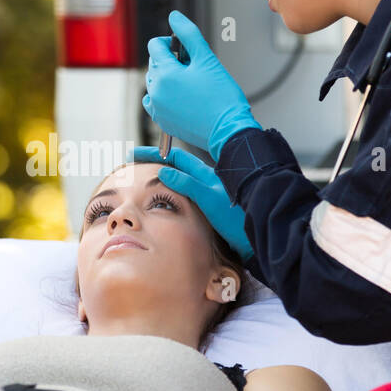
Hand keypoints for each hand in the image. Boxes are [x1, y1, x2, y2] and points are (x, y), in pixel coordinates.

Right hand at [131, 145, 253, 260]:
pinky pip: (185, 195)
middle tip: (133, 164)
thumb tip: (164, 170)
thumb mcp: (208, 199)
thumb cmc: (237, 218)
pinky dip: (170, 192)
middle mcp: (207, 181)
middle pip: (176, 166)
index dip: (154, 154)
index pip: (175, 157)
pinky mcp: (211, 207)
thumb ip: (187, 184)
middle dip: (154, 163)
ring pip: (181, 180)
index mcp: (206, 174)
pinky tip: (165, 200)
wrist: (256, 237)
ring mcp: (209, 193)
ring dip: (162, 177)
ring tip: (143, 179)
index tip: (133, 155)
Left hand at [143, 10, 260, 159]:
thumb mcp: (207, 59)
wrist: (228, 131)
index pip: (155, 46)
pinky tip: (182, 97)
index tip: (186, 49)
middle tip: (194, 68)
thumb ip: (189, 34)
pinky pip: (155, 102)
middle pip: (155, 64)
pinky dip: (164, 96)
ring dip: (168, 78)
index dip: (171, 42)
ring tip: (191, 84)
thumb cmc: (222, 97)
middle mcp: (155, 92)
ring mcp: (157, 108)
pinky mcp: (162, 122)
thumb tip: (174, 16)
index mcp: (165, 74)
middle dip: (171, 61)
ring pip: (155, 83)